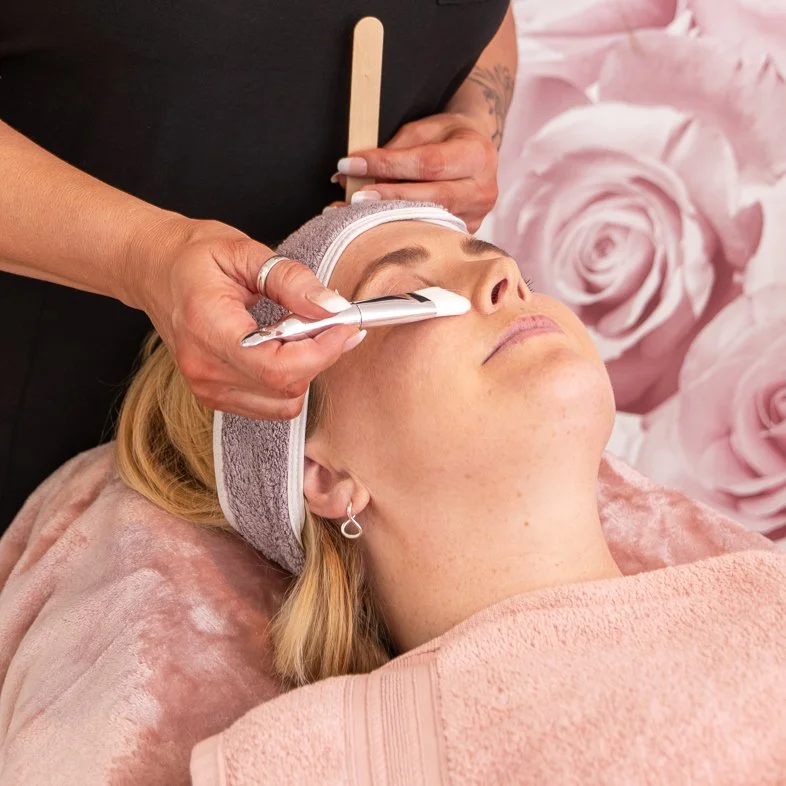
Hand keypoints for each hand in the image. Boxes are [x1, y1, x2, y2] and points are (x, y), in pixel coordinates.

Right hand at [126, 217, 363, 419]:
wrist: (154, 270)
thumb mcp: (246, 252)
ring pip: (283, 402)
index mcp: (208, 329)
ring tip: (300, 332)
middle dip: (320, 356)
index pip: (278, 367)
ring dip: (305, 370)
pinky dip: (289, 381)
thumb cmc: (194, 257)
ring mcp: (206, 387)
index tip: (346, 325)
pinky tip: (283, 348)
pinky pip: (269, 405)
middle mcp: (204, 369)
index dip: (323, 351)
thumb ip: (292, 281)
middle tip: (329, 321)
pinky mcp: (214, 395)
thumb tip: (332, 307)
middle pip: (286, 388)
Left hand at [334, 112, 498, 231]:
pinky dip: (401, 229)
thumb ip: (397, 149)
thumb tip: (355, 170)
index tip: (350, 164)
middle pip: (431, 198)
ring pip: (429, 221)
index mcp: (476, 155)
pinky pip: (429, 233)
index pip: (427, 163)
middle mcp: (481, 190)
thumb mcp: (426, 129)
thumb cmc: (447, 136)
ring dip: (390, 219)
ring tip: (356, 216)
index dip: (388, 165)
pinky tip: (376, 228)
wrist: (476, 153)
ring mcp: (476, 217)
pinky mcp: (465, 233)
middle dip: (389, 198)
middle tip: (354, 198)